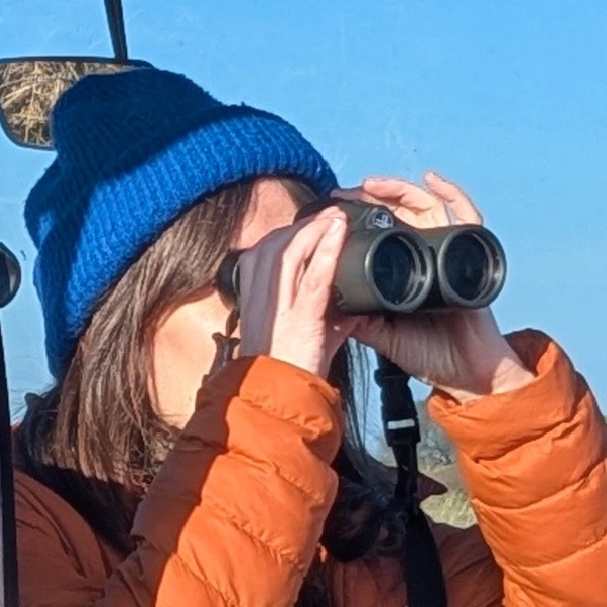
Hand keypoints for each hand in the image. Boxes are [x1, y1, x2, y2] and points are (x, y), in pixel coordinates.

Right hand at [233, 204, 352, 383]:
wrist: (278, 394)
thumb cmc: (288, 364)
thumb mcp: (301, 331)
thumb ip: (325, 313)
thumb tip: (354, 304)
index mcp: (252, 294)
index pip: (265, 250)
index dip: (289, 232)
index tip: (311, 223)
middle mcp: (259, 293)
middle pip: (276, 242)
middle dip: (303, 224)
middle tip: (329, 213)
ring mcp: (277, 303)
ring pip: (290, 251)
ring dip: (315, 228)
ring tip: (336, 216)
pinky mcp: (299, 315)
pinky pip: (313, 275)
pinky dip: (327, 250)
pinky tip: (338, 233)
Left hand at [326, 174, 530, 394]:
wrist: (467, 374)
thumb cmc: (431, 355)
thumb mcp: (382, 334)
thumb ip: (358, 318)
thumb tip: (323, 302)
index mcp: (405, 271)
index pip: (381, 232)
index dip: (357, 217)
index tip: (327, 209)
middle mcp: (426, 257)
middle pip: (401, 212)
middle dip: (372, 196)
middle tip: (344, 193)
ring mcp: (448, 255)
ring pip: (427, 207)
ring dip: (400, 189)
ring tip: (373, 184)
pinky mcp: (470, 258)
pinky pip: (468, 218)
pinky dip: (453, 194)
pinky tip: (432, 179)